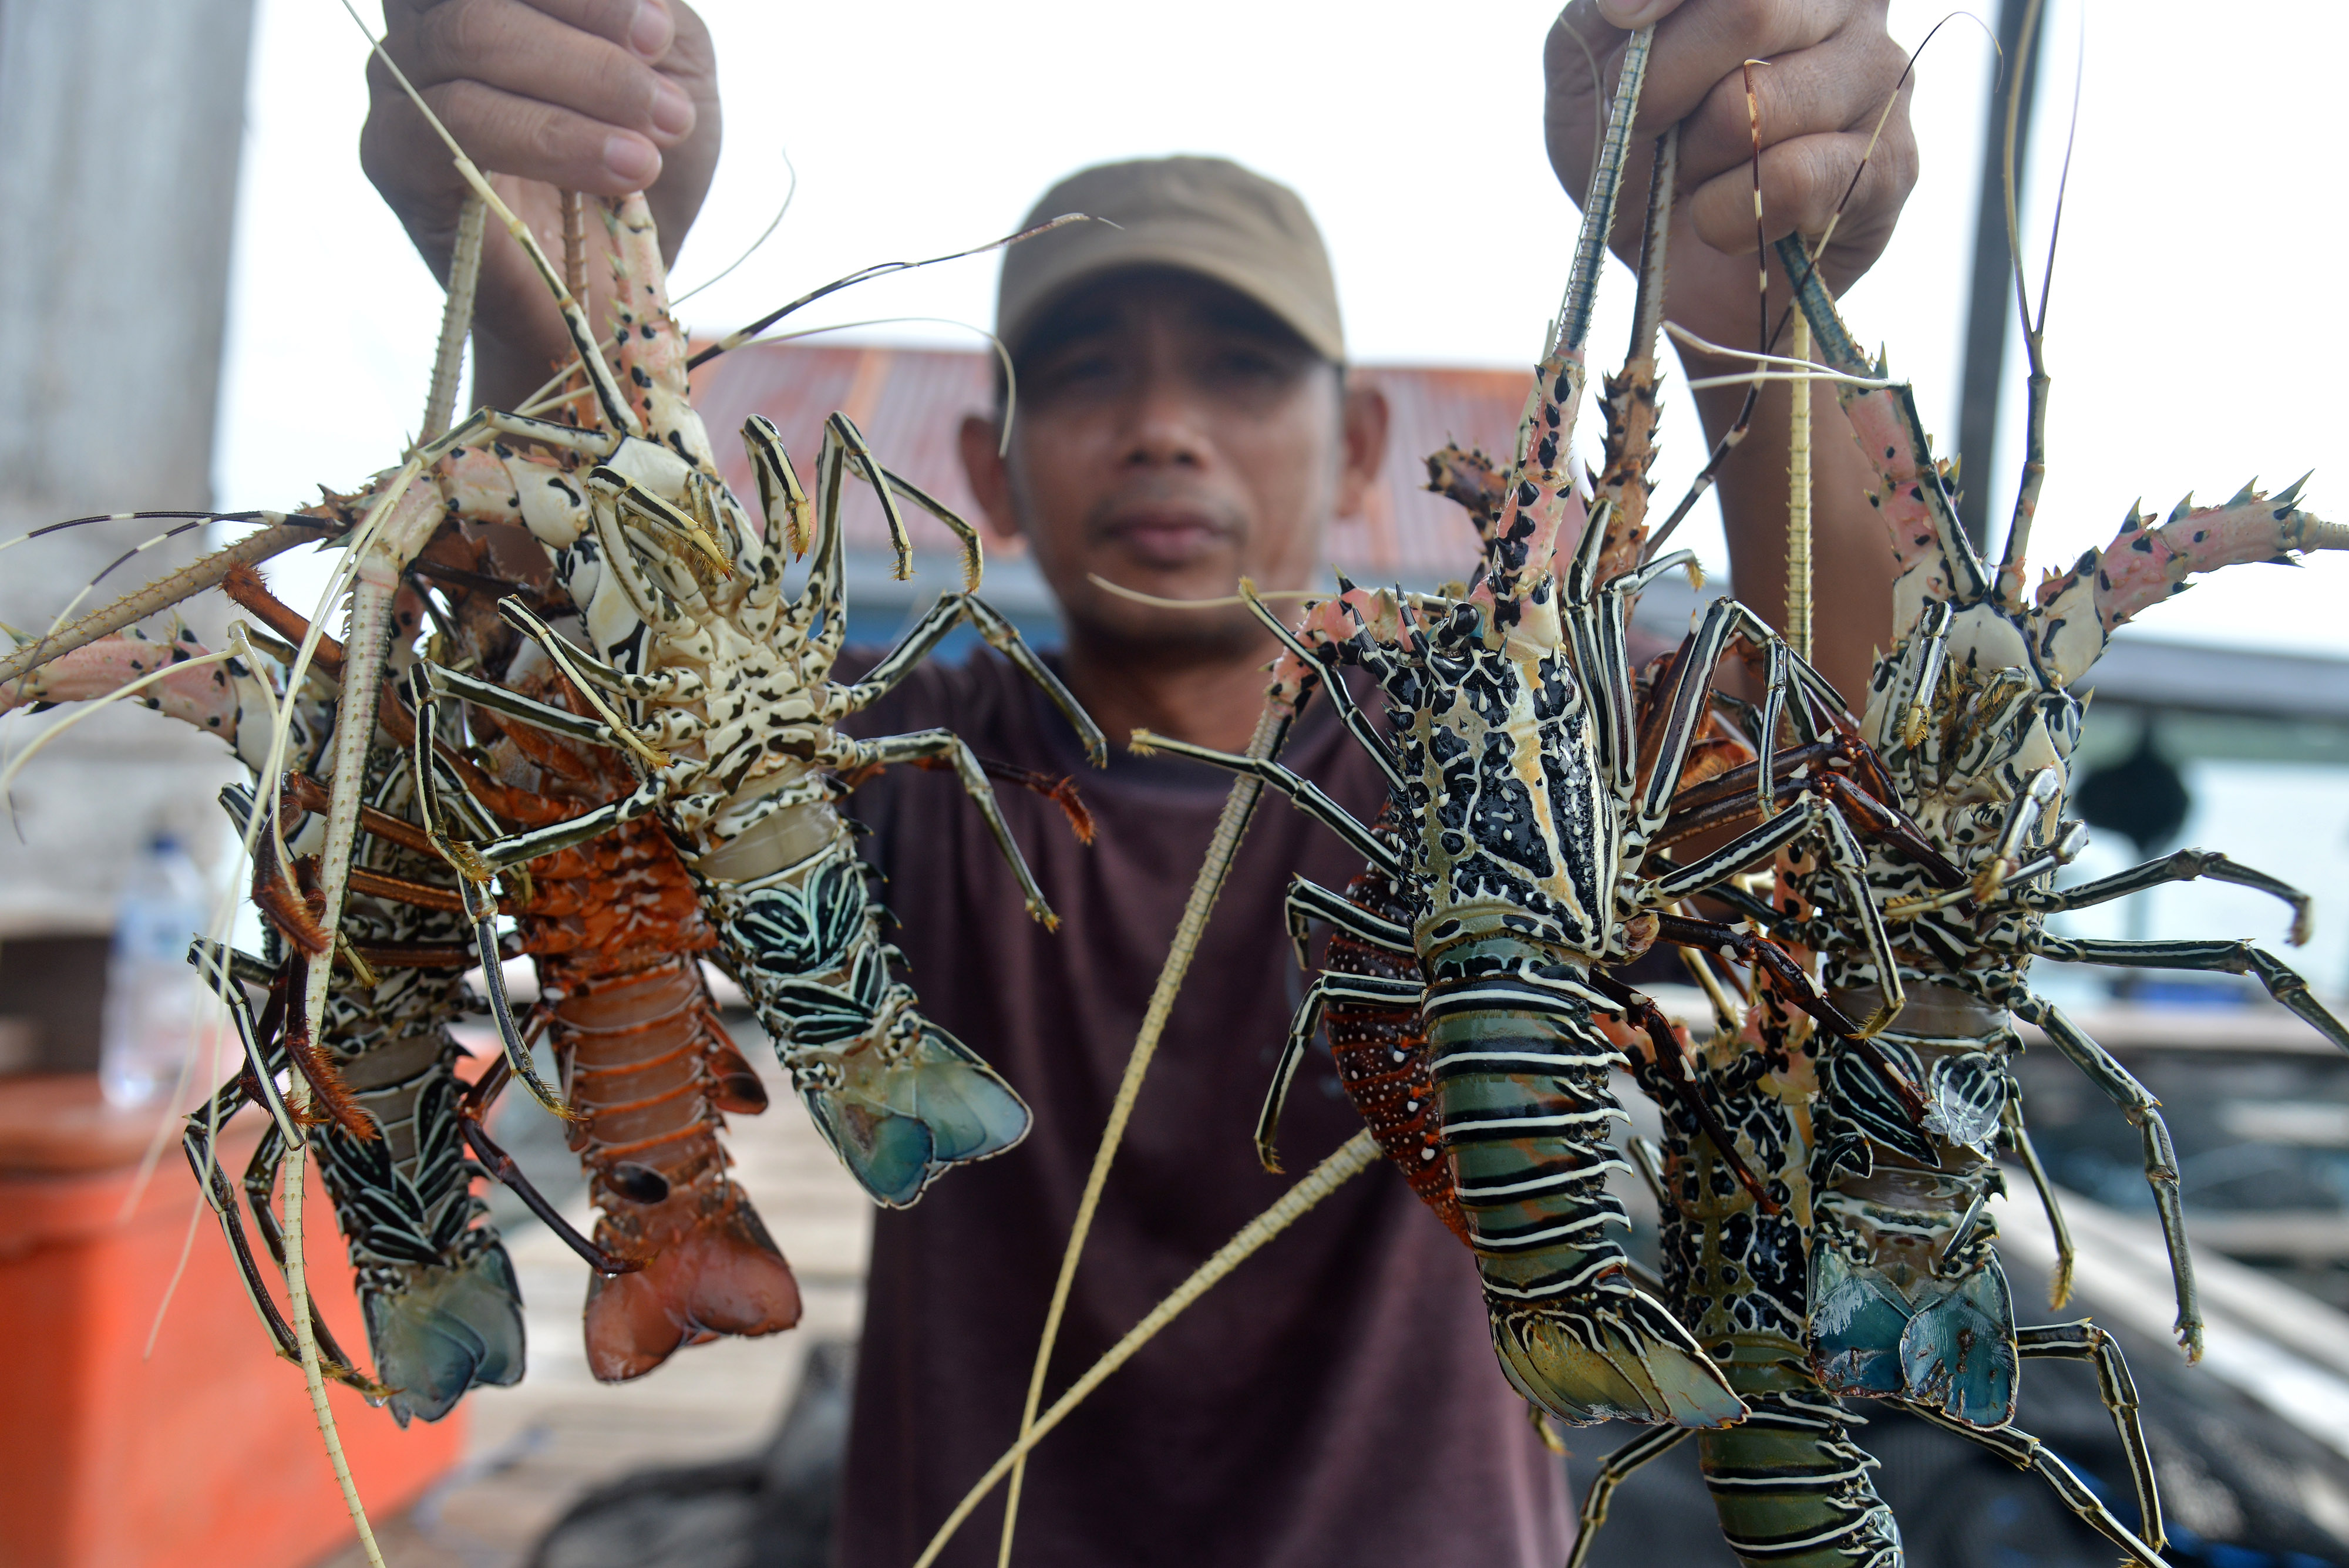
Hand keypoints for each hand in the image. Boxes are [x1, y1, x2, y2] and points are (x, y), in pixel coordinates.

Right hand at [360, 0, 720, 408]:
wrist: (615, 294)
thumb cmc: (642, 169)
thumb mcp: (673, 70)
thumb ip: (653, 10)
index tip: (659, 34)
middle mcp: (428, 24)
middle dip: (589, 26)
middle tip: (668, 103)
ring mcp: (398, 85)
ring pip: (468, 39)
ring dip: (582, 86)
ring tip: (654, 145)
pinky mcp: (391, 156)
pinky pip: (448, 122)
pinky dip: (547, 140)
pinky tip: (620, 173)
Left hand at [1545, 0, 1916, 346]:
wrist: (1672, 264)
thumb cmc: (1641, 148)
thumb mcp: (1593, 67)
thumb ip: (1603, 14)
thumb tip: (1624, 4)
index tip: (1618, 21)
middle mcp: (1850, 0)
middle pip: (1750, 8)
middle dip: (1665, 84)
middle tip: (1646, 123)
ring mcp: (1881, 75)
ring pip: (1758, 104)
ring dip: (1695, 159)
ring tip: (1696, 175)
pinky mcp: (1891, 161)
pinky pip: (1791, 180)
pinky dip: (1727, 215)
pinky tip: (1727, 219)